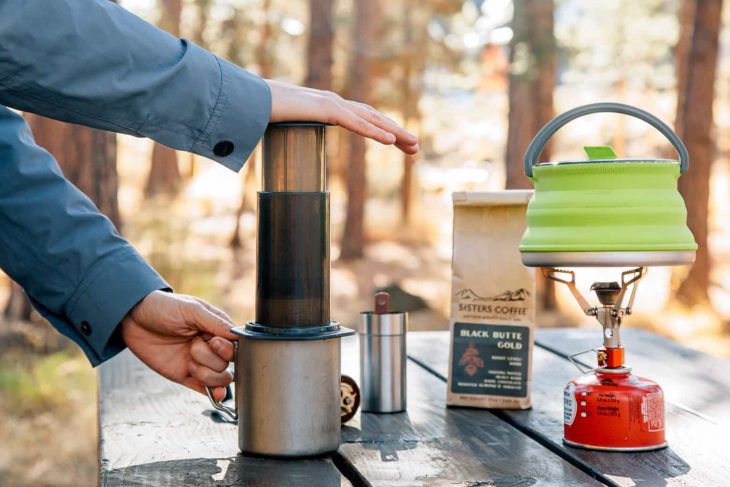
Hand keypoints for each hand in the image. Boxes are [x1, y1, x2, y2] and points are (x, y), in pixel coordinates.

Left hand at [121, 290, 236, 401]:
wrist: (132, 319)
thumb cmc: (163, 307)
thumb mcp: (191, 310)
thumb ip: (215, 322)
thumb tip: (237, 335)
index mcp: (216, 329)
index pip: (236, 346)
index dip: (226, 349)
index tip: (212, 342)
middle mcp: (210, 347)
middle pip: (226, 365)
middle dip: (209, 359)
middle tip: (192, 346)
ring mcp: (198, 362)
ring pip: (219, 379)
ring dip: (206, 375)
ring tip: (189, 363)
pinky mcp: (185, 375)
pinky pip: (204, 389)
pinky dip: (212, 393)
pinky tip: (216, 395)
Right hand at [266, 79, 418, 153]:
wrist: (248, 99)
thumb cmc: (264, 112)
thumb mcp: (288, 126)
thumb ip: (298, 133)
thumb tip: (295, 150)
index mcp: (328, 106)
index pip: (363, 118)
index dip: (383, 130)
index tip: (400, 144)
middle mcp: (335, 102)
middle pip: (374, 118)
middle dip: (398, 132)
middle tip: (417, 147)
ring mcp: (331, 103)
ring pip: (372, 120)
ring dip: (395, 133)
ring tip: (414, 145)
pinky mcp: (326, 109)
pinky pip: (356, 123)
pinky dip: (375, 132)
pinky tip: (392, 141)